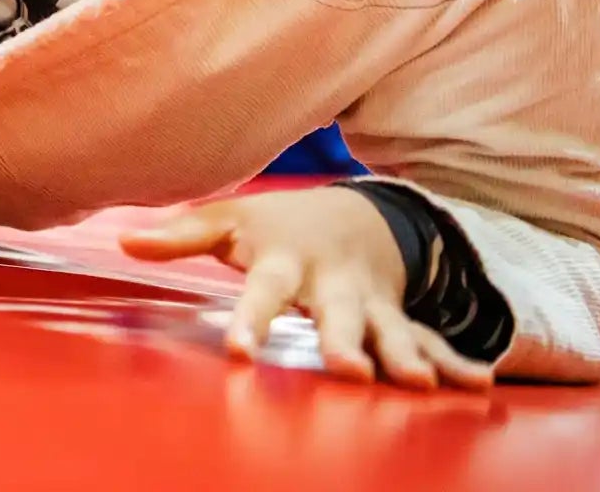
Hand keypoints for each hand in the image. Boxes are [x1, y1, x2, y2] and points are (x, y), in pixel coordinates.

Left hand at [120, 187, 494, 391]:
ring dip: (405, 356)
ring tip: (420, 384)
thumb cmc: (276, 227)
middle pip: (337, 315)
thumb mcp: (227, 221)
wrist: (355, 213)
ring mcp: (371, 302)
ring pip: (389, 331)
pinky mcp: (399, 318)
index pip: (263, 291)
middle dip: (342, 342)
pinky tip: (476, 386)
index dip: (253, 321)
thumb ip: (180, 235)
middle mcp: (332, 284)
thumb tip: (124, 242)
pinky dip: (453, 360)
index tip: (242, 353)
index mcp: (284, 262)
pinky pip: (429, 339)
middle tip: (347, 373)